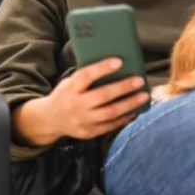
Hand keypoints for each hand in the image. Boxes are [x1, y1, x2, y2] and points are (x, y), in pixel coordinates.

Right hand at [13, 58, 149, 145]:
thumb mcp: (70, 82)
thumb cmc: (66, 94)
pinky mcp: (89, 132)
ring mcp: (82, 121)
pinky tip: (135, 110)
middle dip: (123, 87)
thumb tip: (116, 66)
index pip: (86, 76)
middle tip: (139, 80)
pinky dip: (125, 118)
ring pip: (110, 113)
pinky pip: (110, 126)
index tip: (119, 61)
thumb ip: (87, 77)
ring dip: (130, 104)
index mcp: (70, 89)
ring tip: (144, 96)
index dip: (102, 69)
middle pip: (102, 96)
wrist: (49, 119)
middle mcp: (75, 105)